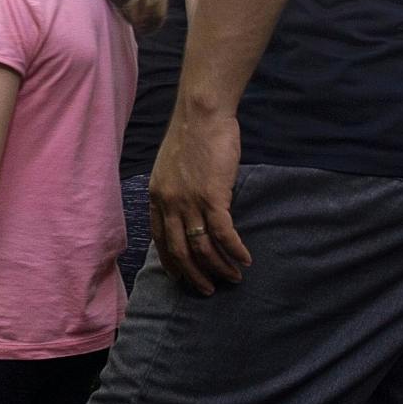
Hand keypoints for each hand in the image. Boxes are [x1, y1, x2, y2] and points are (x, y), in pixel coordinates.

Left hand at [148, 103, 251, 294]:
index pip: (160, 239)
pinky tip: (245, 259)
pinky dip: (235, 250)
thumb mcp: (172, 167)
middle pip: (179, 251)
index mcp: (157, 196)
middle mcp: (169, 203)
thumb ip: (176, 190)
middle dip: (194, 275)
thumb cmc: (191, 135)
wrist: (201, 114)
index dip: (172, 262)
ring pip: (202, 247)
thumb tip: (190, 210)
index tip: (182, 277)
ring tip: (233, 278)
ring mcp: (189, 201)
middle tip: (208, 289)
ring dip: (218, 267)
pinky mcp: (212, 197)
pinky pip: (224, 234)